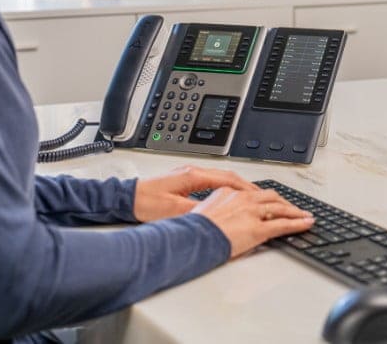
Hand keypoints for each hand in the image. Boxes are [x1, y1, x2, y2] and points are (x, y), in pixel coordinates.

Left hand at [133, 164, 257, 221]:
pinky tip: (227, 196)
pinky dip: (224, 188)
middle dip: (245, 186)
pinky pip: (212, 181)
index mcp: (193, 175)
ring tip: (249, 197)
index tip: (258, 196)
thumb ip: (197, 212)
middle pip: (227, 176)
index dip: (245, 188)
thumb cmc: (144, 202)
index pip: (227, 179)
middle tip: (260, 197)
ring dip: (236, 186)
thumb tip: (216, 216)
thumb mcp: (173, 211)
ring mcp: (189, 174)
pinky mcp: (184, 180)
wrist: (126, 197)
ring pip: (220, 177)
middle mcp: (193, 171)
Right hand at [192, 186, 314, 258]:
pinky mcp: (258, 229)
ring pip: (280, 208)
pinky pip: (283, 224)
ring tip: (304, 215)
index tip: (270, 201)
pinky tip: (306, 224)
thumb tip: (219, 218)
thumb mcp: (202, 212)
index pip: (252, 193)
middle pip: (270, 196)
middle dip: (284, 201)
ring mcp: (252, 212)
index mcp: (228, 193)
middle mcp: (243, 198)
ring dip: (295, 211)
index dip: (264, 198)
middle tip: (293, 207)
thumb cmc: (193, 229)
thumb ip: (215, 211)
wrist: (191, 237)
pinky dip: (298, 223)